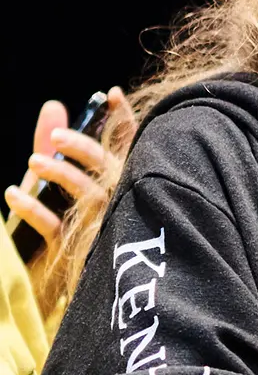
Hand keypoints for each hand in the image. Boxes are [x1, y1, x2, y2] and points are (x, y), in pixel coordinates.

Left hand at [4, 88, 131, 258]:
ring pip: (86, 194)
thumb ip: (54, 144)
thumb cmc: (61, 219)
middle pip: (106, 168)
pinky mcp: (75, 248)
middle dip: (84, 149)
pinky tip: (13, 195)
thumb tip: (53, 105)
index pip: (126, 146)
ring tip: (34, 162)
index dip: (123, 120)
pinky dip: (33, 209)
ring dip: (60, 175)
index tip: (111, 94)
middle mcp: (115, 200)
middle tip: (58, 136)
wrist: (56, 280)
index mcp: (118, 180)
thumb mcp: (55, 177)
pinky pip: (54, 225)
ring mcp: (98, 224)